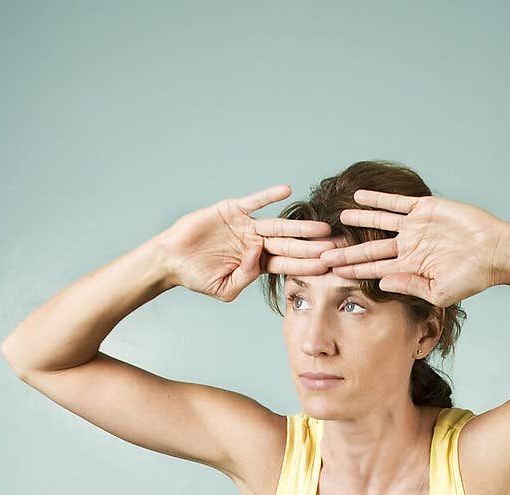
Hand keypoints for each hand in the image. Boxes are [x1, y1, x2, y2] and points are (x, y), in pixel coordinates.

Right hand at [157, 184, 337, 301]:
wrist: (172, 259)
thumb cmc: (197, 277)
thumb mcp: (225, 288)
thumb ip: (245, 277)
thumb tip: (258, 256)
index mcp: (258, 264)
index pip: (289, 265)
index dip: (308, 266)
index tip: (329, 267)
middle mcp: (257, 244)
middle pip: (291, 245)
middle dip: (313, 247)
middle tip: (337, 247)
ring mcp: (247, 226)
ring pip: (279, 226)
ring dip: (300, 227)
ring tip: (322, 228)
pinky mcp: (233, 210)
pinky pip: (255, 201)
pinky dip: (269, 195)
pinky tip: (287, 191)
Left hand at [318, 189, 506, 306]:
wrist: (494, 252)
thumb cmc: (471, 278)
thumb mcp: (438, 291)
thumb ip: (409, 286)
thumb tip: (381, 283)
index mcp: (409, 269)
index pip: (373, 270)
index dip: (352, 270)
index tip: (330, 272)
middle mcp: (409, 247)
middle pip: (370, 248)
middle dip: (347, 249)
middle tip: (323, 250)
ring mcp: (415, 227)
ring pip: (379, 222)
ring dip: (358, 220)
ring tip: (336, 218)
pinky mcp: (425, 209)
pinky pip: (396, 203)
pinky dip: (378, 199)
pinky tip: (359, 197)